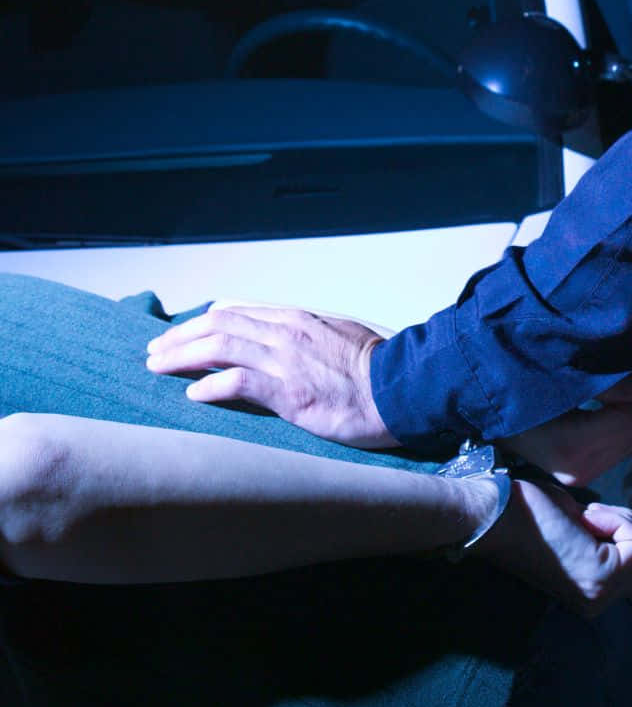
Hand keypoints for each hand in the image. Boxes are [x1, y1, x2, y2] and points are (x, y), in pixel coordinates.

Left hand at [145, 304, 399, 448]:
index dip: (200, 324)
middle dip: (179, 337)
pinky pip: (238, 383)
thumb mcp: (334, 334)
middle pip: (218, 325)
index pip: (234, 312)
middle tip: (154, 351)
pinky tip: (194, 394)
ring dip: (182, 356)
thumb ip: (300, 332)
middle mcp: (284, 332)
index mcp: (295, 318)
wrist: (401, 387)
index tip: (178, 336)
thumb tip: (273, 334)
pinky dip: (211, 386)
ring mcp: (285, 361)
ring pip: (219, 347)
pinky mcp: (289, 392)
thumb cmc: (373, 367)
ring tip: (158, 367)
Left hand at [479, 475, 631, 615]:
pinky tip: (587, 519)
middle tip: (595, 519)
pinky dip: (621, 520)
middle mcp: (598, 602)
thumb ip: (605, 543)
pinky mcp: (599, 576)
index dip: (630, 536)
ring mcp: (600, 593)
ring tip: (590, 519)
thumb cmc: (526, 513)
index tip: (589, 523)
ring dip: (628, 523)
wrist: (494, 515)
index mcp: (592, 595)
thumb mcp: (577, 532)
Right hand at [499, 371, 631, 485]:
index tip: (598, 382)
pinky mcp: (578, 475)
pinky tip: (585, 416)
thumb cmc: (513, 385)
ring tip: (589, 402)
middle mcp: (579, 470)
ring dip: (618, 417)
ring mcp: (579, 477)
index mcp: (572, 448)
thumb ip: (602, 381)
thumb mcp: (554, 375)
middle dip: (625, 406)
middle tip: (599, 389)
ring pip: (629, 441)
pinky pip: (615, 447)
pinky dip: (610, 428)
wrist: (477, 411)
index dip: (624, 395)